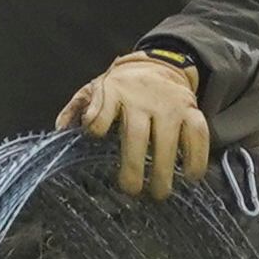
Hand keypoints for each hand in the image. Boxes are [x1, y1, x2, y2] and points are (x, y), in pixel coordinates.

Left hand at [58, 51, 210, 200]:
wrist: (159, 64)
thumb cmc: (122, 87)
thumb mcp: (96, 89)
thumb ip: (78, 108)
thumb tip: (59, 129)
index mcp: (114, 92)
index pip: (103, 108)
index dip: (97, 123)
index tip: (94, 137)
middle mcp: (143, 98)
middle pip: (137, 134)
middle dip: (134, 166)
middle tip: (131, 191)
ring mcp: (170, 105)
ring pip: (168, 139)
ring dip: (164, 169)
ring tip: (159, 194)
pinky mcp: (191, 110)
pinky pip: (199, 134)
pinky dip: (197, 157)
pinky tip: (192, 177)